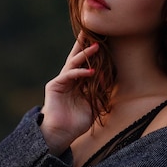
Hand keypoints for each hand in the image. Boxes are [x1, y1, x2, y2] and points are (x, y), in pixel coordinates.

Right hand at [40, 35, 99, 154]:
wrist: (61, 134)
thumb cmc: (76, 123)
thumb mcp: (94, 106)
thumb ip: (101, 94)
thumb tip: (111, 83)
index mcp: (78, 83)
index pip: (87, 64)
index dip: (94, 55)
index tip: (104, 42)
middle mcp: (69, 79)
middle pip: (77, 58)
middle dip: (85, 45)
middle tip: (93, 32)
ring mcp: (61, 81)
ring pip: (73, 63)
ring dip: (84, 55)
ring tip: (96, 47)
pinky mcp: (55, 85)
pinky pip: (68, 75)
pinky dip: (79, 72)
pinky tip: (90, 72)